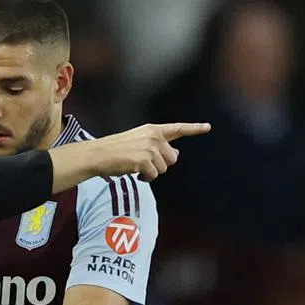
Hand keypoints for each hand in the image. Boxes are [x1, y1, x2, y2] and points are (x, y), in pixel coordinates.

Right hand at [95, 122, 211, 179]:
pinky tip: (134, 172)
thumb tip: (176, 153)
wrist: (98, 154)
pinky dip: (145, 178)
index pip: (177, 128)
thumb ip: (157, 145)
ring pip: (164, 168)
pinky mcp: (144, 160)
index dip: (194, 129)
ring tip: (136, 167)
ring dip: (151, 172)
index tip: (207, 127)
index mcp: (152, 130)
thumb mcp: (138, 141)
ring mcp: (150, 148)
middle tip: (145, 164)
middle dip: (161, 164)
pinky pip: (154, 176)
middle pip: (173, 157)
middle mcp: (154, 137)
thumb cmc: (115, 149)